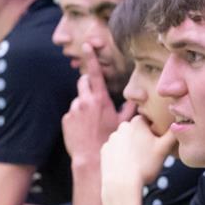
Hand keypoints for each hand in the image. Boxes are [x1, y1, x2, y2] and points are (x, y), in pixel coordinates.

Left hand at [62, 44, 134, 163]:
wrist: (91, 158)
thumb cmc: (110, 140)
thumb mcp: (124, 124)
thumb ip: (130, 108)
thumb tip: (138, 100)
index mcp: (100, 99)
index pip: (95, 73)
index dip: (91, 57)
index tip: (87, 46)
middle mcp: (85, 101)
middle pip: (83, 82)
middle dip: (88, 84)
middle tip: (96, 97)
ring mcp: (74, 110)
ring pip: (79, 100)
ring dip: (84, 105)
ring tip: (92, 122)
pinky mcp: (66, 119)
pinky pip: (72, 113)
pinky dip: (78, 118)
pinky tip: (84, 129)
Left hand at [100, 116, 177, 199]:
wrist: (121, 183)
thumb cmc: (145, 165)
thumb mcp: (164, 149)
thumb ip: (173, 134)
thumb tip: (180, 122)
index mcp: (137, 122)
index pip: (150, 122)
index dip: (156, 133)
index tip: (157, 145)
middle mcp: (122, 126)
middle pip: (137, 131)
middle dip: (143, 140)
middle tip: (149, 156)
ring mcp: (112, 138)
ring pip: (127, 141)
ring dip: (132, 148)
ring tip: (138, 163)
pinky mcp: (105, 150)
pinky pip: (116, 151)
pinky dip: (122, 156)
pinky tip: (127, 166)